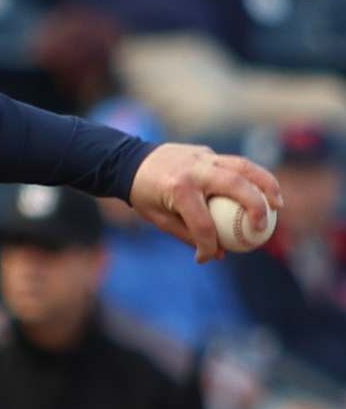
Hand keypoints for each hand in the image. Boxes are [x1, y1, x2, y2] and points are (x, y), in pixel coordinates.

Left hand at [128, 143, 282, 262]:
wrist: (130, 161)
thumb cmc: (144, 194)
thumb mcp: (159, 218)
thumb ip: (188, 235)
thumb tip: (219, 254)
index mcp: (178, 189)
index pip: (203, 223)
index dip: (209, 245)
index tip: (210, 256)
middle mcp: (194, 170)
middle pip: (236, 186)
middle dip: (256, 207)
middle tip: (264, 226)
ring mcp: (202, 157)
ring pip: (244, 167)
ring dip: (266, 184)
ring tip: (278, 204)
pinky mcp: (206, 153)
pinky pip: (235, 164)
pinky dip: (253, 177)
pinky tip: (263, 191)